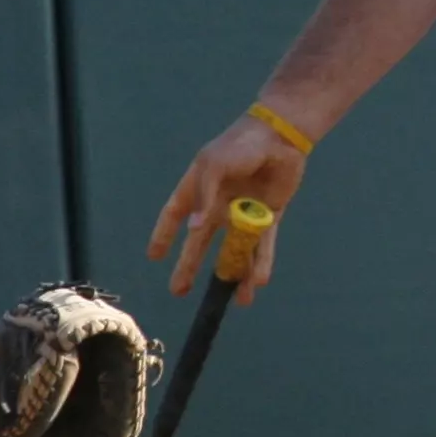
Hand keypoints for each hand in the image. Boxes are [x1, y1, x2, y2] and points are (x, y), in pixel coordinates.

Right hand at [147, 113, 304, 304]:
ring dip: (232, 274)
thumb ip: (202, 196)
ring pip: (234, 249)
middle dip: (189, 266)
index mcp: (199, 187)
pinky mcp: (268, 217)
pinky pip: (262, 245)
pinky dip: (260, 262)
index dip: (163, 235)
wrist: (281, 137)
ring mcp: (243, 212)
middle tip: (178, 291)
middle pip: (200, 242)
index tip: (154, 257)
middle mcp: (218, 204)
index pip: (175, 214)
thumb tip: (193, 230)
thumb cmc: (241, 145)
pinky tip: (257, 282)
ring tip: (232, 299)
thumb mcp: (214, 165)